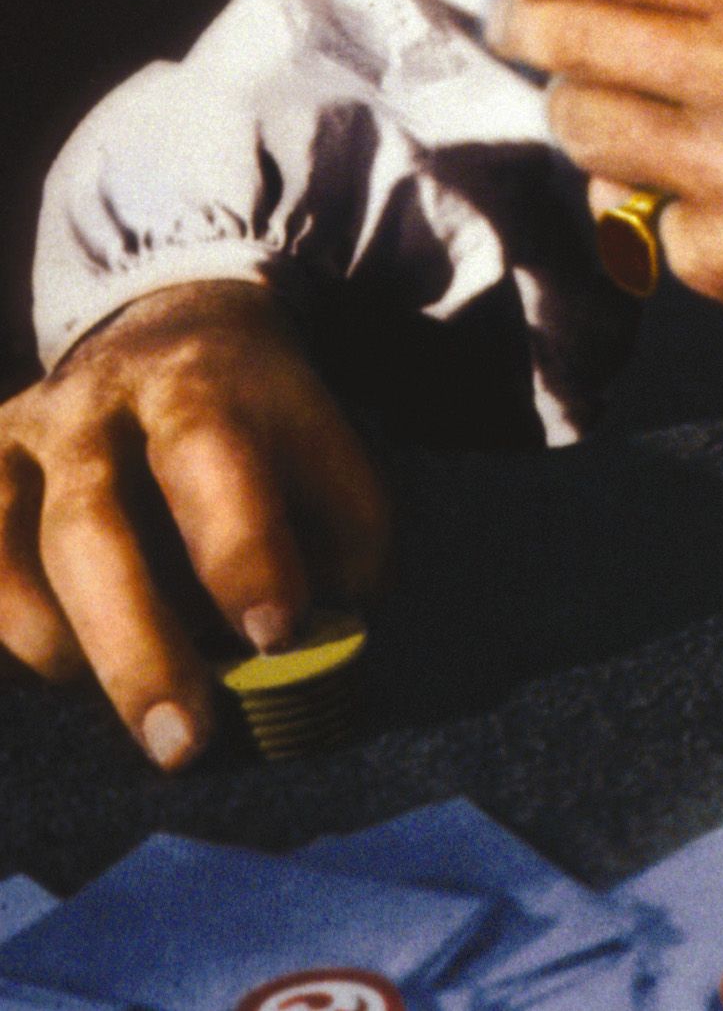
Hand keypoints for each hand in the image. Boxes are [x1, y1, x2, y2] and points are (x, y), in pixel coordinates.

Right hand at [0, 280, 387, 768]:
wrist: (162, 327)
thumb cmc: (256, 418)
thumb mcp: (320, 441)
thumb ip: (341, 532)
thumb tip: (324, 641)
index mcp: (198, 381)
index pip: (210, 457)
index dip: (241, 548)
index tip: (278, 635)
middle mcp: (93, 405)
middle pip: (90, 527)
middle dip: (138, 647)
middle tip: (185, 743)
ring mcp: (20, 441)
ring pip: (12, 559)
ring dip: (71, 652)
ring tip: (144, 706)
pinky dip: (12, 635)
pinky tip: (66, 672)